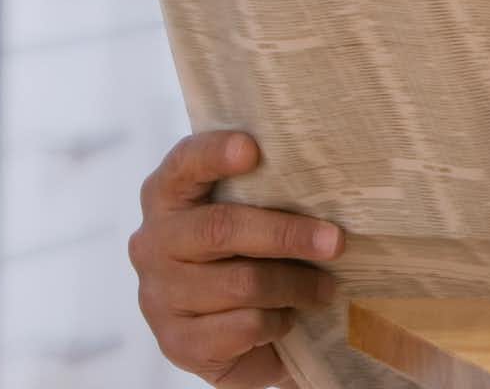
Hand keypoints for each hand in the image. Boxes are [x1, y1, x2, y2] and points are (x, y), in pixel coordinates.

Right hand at [130, 131, 342, 387]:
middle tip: (336, 242)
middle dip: (287, 234)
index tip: (251, 149)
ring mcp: (158, 295)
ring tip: (325, 288)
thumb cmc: (246, 257)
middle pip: (222, 229)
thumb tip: (329, 179)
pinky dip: (278, 321)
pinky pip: (244, 325)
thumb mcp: (251, 216)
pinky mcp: (177, 341)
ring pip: (243, 283)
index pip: (184, 165)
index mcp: (168, 197)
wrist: (229, 338)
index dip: (214, 154)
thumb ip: (266, 193)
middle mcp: (153, 242)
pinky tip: (286, 318)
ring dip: (297, 285)